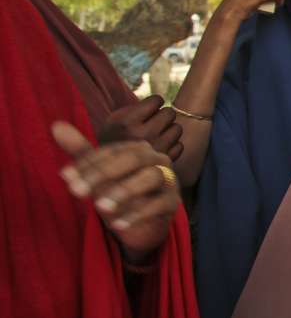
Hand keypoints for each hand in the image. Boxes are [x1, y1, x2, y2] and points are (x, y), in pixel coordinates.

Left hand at [53, 121, 180, 263]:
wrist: (143, 224)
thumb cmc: (120, 192)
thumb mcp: (98, 176)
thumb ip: (81, 153)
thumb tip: (56, 125)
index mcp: (139, 149)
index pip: (113, 150)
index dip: (89, 161)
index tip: (65, 175)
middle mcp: (157, 159)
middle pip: (133, 158)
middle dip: (103, 173)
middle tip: (76, 191)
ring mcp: (168, 179)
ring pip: (151, 176)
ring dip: (124, 191)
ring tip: (100, 207)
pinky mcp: (173, 202)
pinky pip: (160, 204)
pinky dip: (138, 214)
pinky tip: (117, 225)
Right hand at [98, 96, 183, 161]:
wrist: (107, 173)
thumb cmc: (112, 141)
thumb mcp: (114, 120)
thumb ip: (135, 108)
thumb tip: (159, 101)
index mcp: (127, 122)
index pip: (157, 100)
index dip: (154, 103)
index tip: (149, 110)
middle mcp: (142, 135)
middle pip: (170, 113)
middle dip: (163, 115)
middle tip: (154, 122)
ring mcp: (155, 149)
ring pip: (177, 128)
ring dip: (169, 130)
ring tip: (156, 136)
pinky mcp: (163, 163)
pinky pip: (179, 146)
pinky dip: (172, 146)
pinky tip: (160, 148)